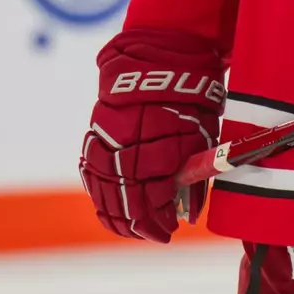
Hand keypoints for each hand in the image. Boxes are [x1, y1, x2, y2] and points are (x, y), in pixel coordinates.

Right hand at [79, 29, 224, 242]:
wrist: (159, 58)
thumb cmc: (190, 97)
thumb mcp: (202, 134)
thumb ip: (194, 175)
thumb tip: (189, 213)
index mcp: (158, 145)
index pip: (152, 197)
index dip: (159, 219)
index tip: (170, 230)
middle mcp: (127, 146)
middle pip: (125, 199)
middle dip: (140, 224)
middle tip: (155, 235)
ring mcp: (106, 141)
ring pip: (103, 190)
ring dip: (116, 215)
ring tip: (131, 229)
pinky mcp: (94, 135)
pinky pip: (91, 174)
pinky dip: (99, 195)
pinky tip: (109, 207)